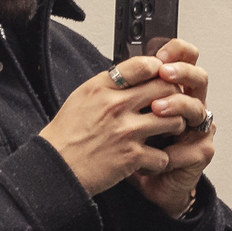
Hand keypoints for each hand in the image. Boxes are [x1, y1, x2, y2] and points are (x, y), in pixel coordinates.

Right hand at [39, 54, 187, 196]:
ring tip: (168, 131)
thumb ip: (108, 85)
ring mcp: (126, 131)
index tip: (163, 77)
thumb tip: (132, 76)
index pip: (143, 65)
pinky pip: (163, 155)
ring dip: (175, 127)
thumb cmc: (67, 134)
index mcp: (103, 87)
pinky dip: (160, 160)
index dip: (160, 69)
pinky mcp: (131, 156)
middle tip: (174, 104)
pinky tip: (152, 159)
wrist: (56, 165)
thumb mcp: (82, 97)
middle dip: (175, 96)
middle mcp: (116, 105)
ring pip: (173, 120)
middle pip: (165, 88)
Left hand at [128, 39, 215, 216]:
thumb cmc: (132, 146)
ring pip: (196, 109)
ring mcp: (198, 128)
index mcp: (173, 90)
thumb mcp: (123, 113)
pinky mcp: (200, 153)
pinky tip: (155, 154)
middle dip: (182, 72)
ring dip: (177, 106)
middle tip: (164, 73)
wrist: (140, 181)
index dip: (178, 53)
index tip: (160, 53)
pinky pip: (191, 146)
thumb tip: (117, 68)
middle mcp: (189, 105)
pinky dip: (171, 150)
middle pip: (198, 78)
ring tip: (157, 109)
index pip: (184, 61)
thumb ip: (128, 90)